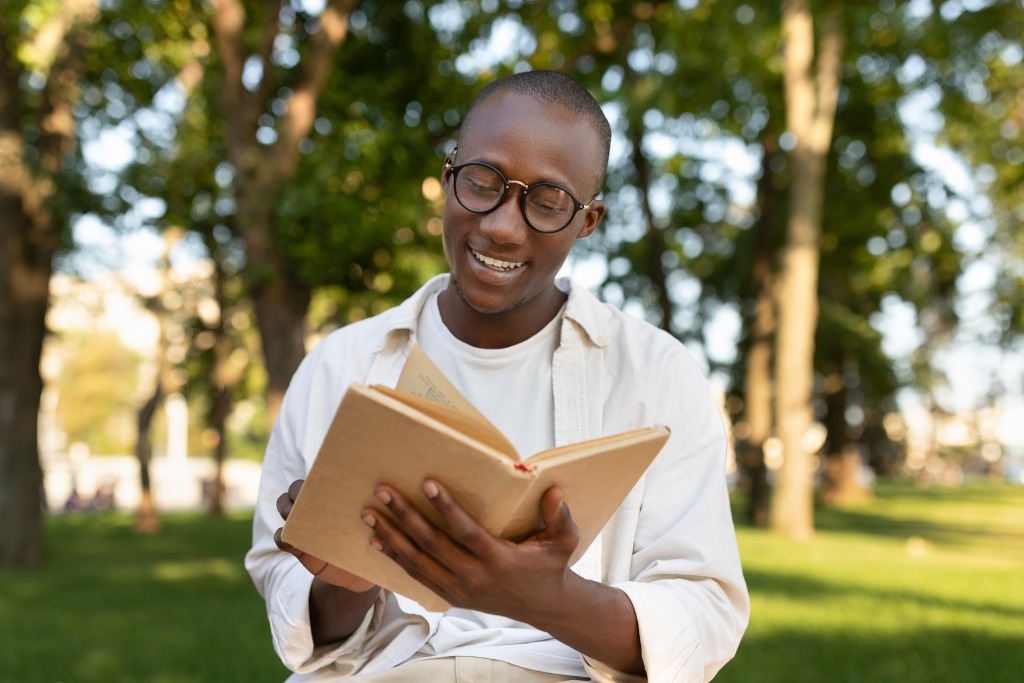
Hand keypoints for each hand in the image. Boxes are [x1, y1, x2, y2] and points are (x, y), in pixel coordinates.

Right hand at [275, 479, 375, 591]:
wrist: (365, 574)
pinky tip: (295, 543)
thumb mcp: (382, 522)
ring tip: (296, 514)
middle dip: (299, 489)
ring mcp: (304, 526)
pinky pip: (281, 538)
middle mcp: (317, 506)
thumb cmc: (376, 540)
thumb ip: (383, 506)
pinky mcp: (298, 548)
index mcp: (335, 495)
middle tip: (308, 494)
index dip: (318, 473)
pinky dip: (283, 537)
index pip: (320, 476)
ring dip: (287, 509)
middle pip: (296, 488)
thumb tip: (398, 484)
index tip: (326, 474)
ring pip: (284, 507)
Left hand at [361, 479, 580, 620]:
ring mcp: (459, 589)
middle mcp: (474, 577)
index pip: (466, 531)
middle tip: (383, 491)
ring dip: (391, 536)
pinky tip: (378, 541)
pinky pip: (417, 576)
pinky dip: (396, 558)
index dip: (446, 507)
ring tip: (369, 514)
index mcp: (499, 560)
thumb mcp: (564, 541)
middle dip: (405, 516)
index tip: (428, 483)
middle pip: (432, 544)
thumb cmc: (550, 566)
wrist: (544, 607)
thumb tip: (554, 491)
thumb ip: (559, 516)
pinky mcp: (451, 596)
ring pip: (417, 562)